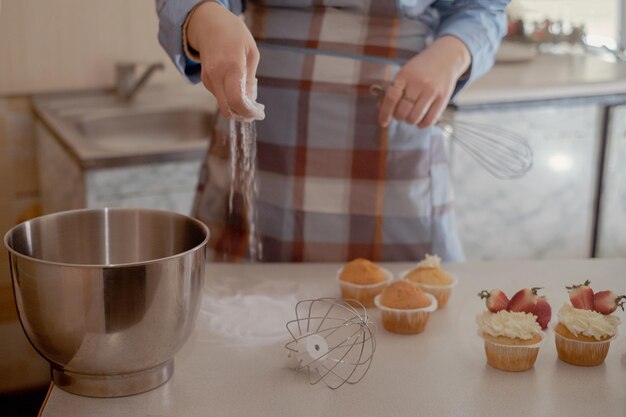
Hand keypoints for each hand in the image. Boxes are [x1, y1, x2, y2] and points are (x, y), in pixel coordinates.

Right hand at [187, 2, 262, 119]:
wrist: (209, 24)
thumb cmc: (234, 35)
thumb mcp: (251, 53)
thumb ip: (250, 80)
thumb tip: (250, 102)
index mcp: (231, 67)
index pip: (236, 101)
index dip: (247, 112)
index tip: (257, 113)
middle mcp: (216, 76)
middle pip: (227, 109)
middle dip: (241, 114)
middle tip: (253, 111)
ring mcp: (208, 79)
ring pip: (224, 104)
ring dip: (236, 105)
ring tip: (247, 93)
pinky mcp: (205, 81)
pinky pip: (220, 96)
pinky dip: (229, 97)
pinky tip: (236, 86)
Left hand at [377, 36, 470, 127]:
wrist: (446, 57)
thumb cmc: (421, 68)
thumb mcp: (405, 73)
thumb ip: (393, 90)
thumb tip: (380, 108)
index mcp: (405, 75)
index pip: (391, 97)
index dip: (385, 112)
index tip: (383, 122)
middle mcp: (419, 83)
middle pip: (402, 111)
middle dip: (398, 117)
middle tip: (400, 113)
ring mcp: (432, 91)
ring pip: (414, 118)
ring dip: (409, 120)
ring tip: (410, 115)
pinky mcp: (443, 99)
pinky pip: (429, 120)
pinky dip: (421, 124)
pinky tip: (420, 119)